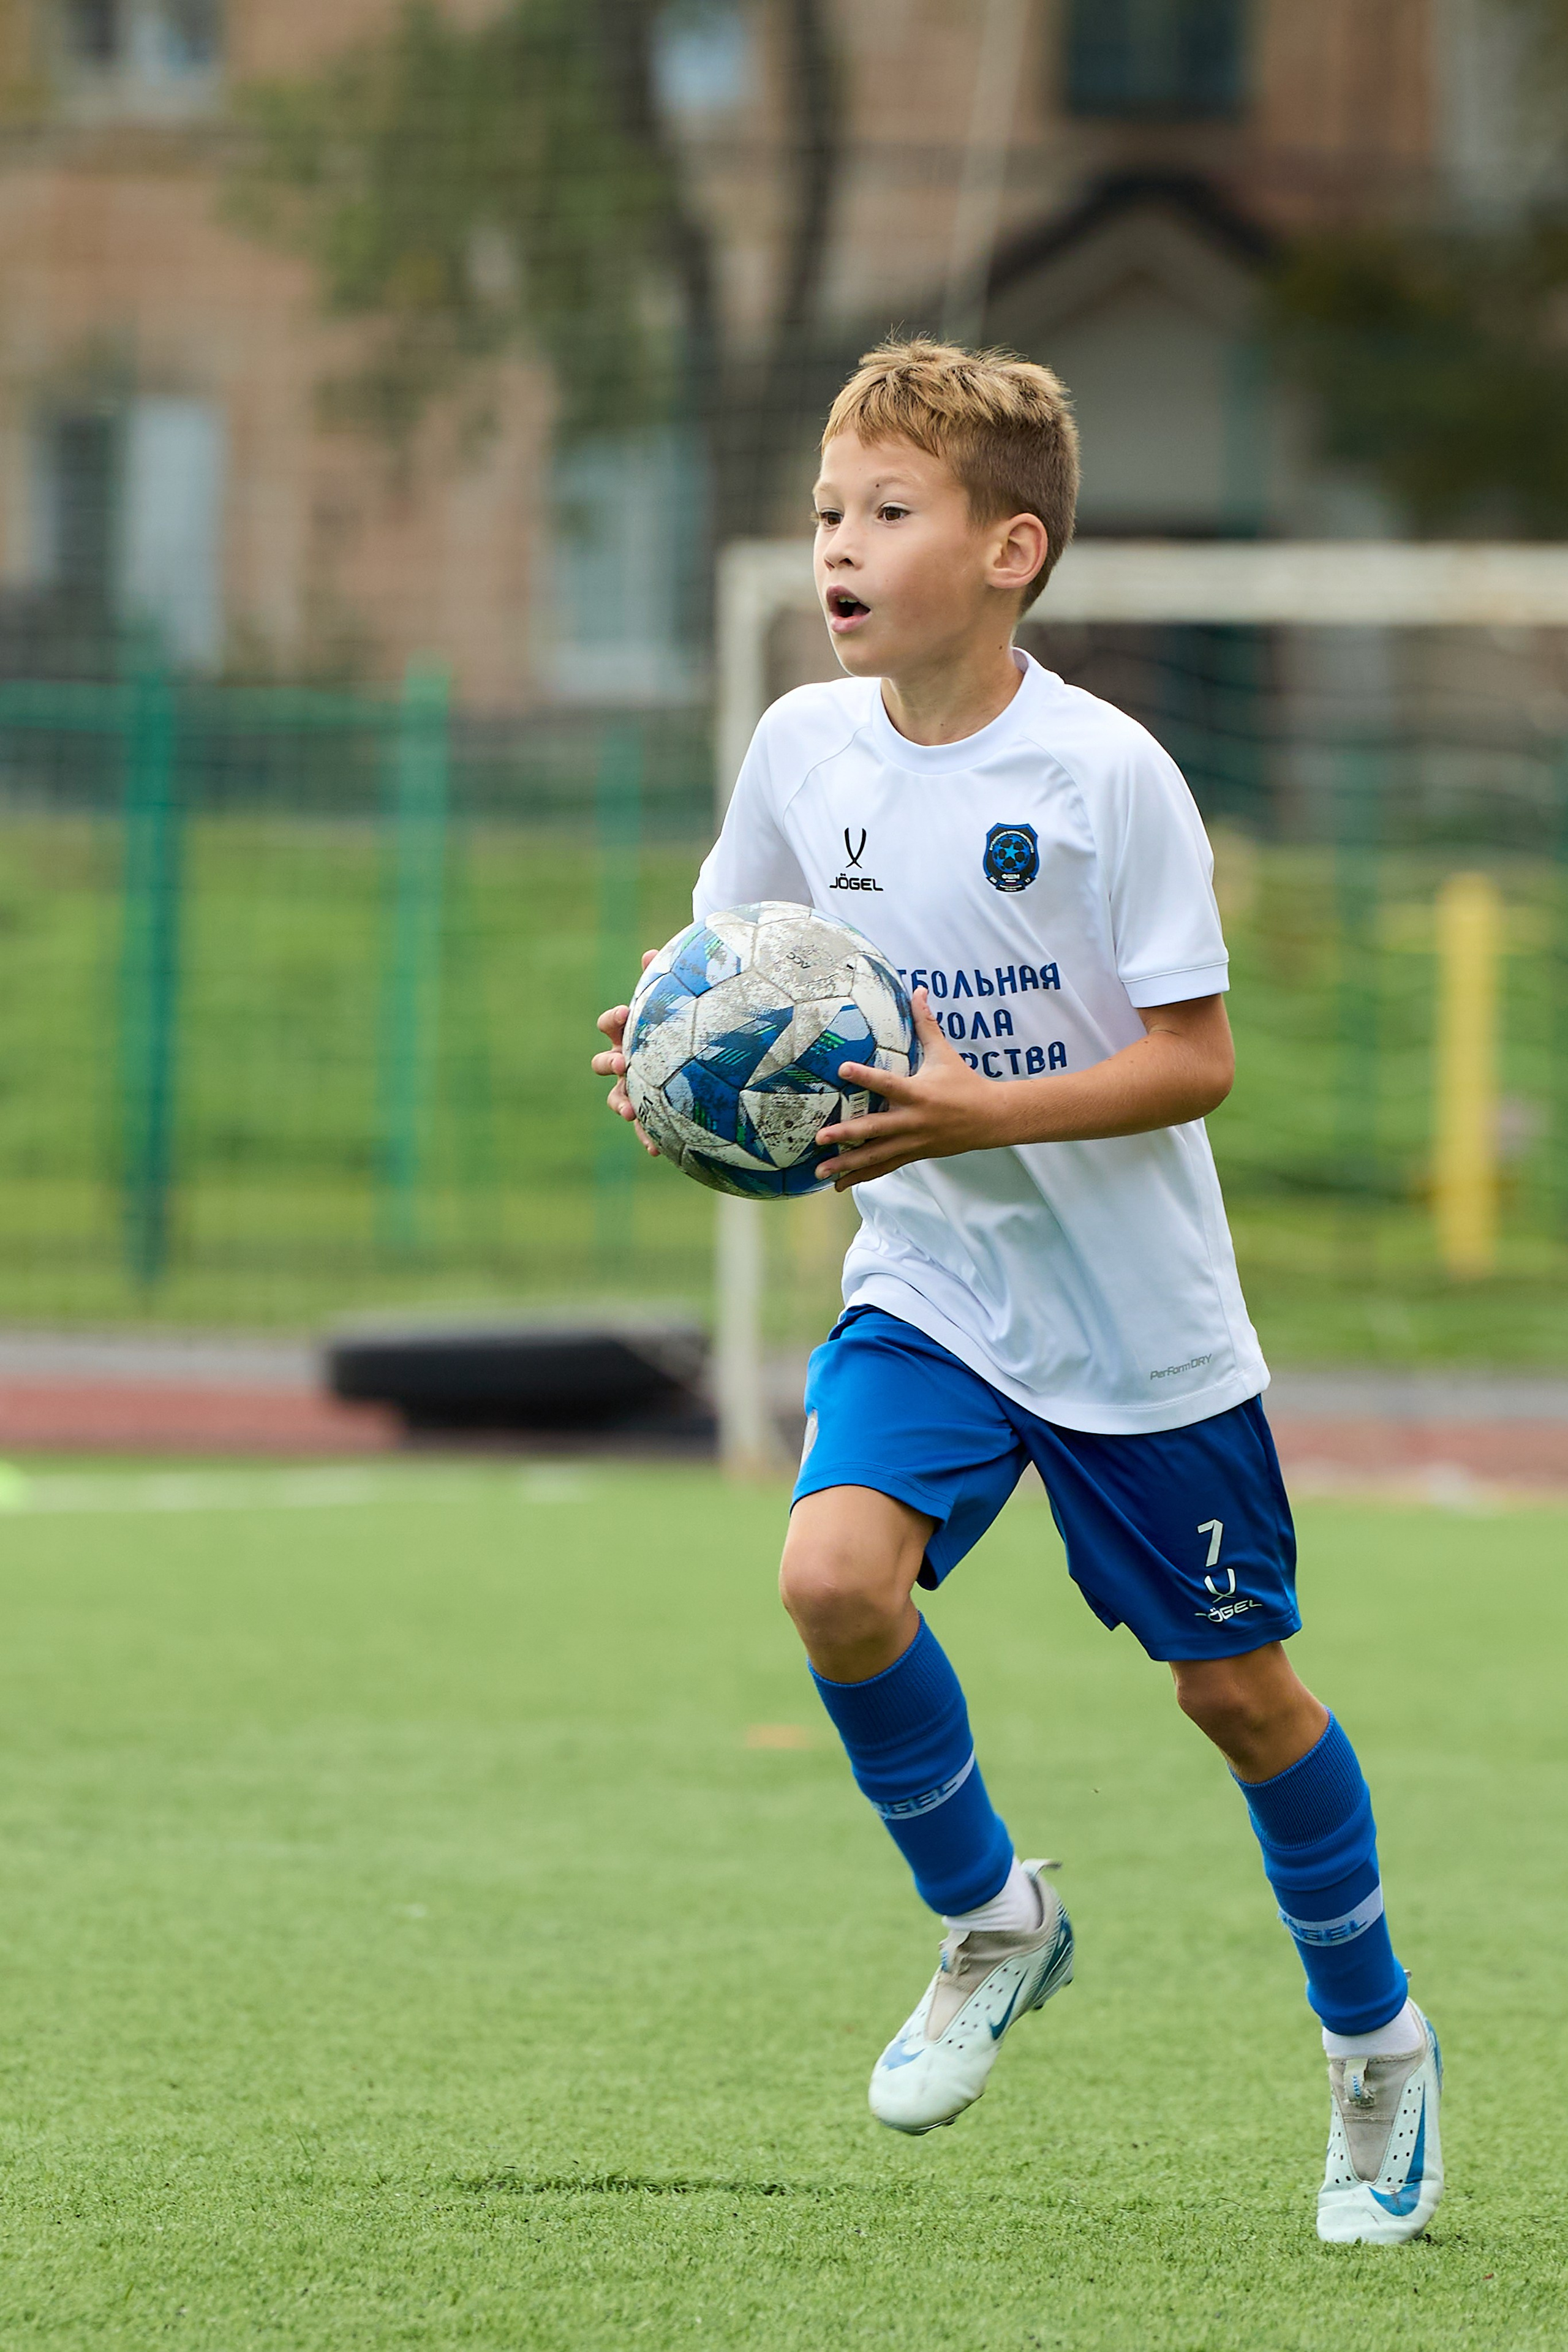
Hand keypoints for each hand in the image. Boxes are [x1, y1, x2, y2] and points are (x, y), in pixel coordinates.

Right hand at [591, 949, 661, 1153]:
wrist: (694, 1055)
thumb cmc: (678, 1024)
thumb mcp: (673, 1002)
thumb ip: (661, 980)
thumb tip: (651, 952)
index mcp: (628, 1033)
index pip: (610, 1023)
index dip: (613, 1018)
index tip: (623, 1013)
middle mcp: (624, 1060)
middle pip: (603, 1063)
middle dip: (608, 1063)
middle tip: (620, 1062)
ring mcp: (633, 1087)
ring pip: (617, 1097)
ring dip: (621, 1103)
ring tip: (629, 1111)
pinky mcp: (649, 1111)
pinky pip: (645, 1125)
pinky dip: (646, 1136)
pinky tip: (655, 1149)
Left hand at [814, 990, 1003, 1189]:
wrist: (990, 1119)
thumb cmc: (964, 1082)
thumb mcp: (944, 1053)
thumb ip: (926, 1024)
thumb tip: (918, 990)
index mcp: (918, 1093)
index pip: (887, 1083)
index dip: (865, 1076)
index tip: (842, 1069)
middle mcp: (912, 1121)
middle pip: (875, 1129)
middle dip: (846, 1135)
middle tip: (819, 1137)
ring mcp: (912, 1142)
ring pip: (875, 1156)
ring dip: (847, 1165)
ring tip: (819, 1172)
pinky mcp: (913, 1154)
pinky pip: (884, 1168)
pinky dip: (861, 1176)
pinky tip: (839, 1185)